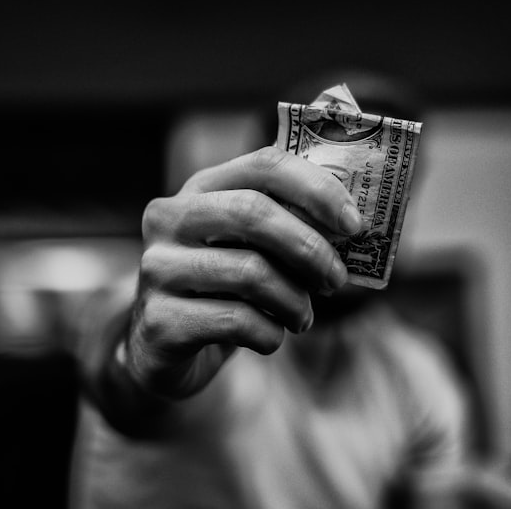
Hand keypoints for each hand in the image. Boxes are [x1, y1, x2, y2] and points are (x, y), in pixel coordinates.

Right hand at [121, 146, 361, 399]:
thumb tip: (353, 224)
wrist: (162, 346)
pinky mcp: (160, 321)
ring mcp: (156, 268)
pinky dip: (270, 335)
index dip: (316, 189)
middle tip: (335, 280)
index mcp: (199, 188)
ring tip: (302, 317)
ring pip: (251, 273)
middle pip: (253, 213)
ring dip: (295, 301)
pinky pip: (237, 322)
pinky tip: (271, 337)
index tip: (354, 224)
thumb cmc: (222, 287)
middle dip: (310, 248)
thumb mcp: (249, 247)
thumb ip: (289, 225)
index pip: (263, 164)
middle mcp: (169, 218)